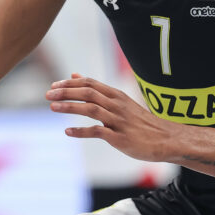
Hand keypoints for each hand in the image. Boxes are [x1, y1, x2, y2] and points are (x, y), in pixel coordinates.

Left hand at [46, 73, 176, 161]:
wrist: (166, 139)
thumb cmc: (139, 121)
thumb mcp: (119, 101)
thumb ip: (96, 89)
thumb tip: (74, 75)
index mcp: (116, 95)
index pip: (89, 83)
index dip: (70, 83)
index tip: (53, 86)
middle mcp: (117, 105)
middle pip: (88, 92)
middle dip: (66, 92)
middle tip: (48, 94)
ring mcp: (119, 121)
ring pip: (91, 109)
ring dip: (70, 107)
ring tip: (52, 108)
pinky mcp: (121, 137)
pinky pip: (98, 132)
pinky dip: (81, 131)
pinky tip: (68, 132)